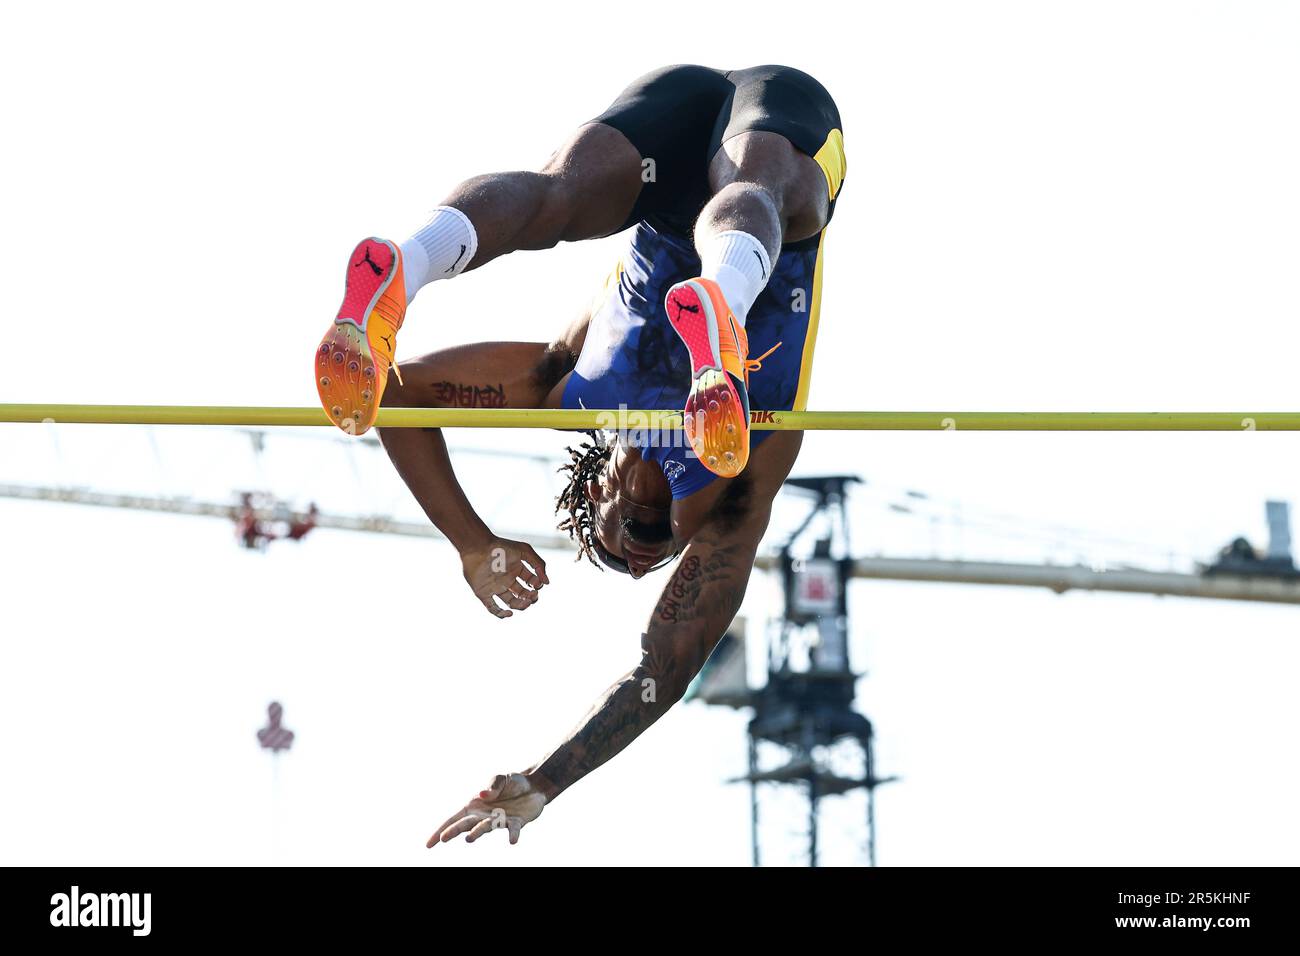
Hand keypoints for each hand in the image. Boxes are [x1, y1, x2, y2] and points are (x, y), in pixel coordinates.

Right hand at [427, 772, 545, 847]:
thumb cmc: (513, 782)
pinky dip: (512, 835)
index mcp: (475, 806)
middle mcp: (484, 816)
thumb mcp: (501, 778)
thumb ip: (492, 785)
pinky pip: (512, 830)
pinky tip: (512, 841)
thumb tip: (483, 794)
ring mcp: (499, 821)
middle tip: (443, 839)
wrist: (535, 786)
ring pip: (484, 828)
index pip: (454, 819)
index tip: (429, 844)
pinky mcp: (515, 823)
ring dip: (477, 833)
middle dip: (453, 831)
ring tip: (469, 839)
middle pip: (464, 825)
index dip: (441, 831)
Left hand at [460, 536, 548, 617]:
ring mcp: (495, 587)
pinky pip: (493, 608)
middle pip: (523, 594)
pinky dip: (501, 614)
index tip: (538, 584)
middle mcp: (507, 580)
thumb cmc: (500, 547)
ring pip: (511, 603)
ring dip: (521, 606)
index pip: (531, 582)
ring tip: (526, 603)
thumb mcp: (524, 551)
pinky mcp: (483, 594)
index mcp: (516, 569)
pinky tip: (510, 613)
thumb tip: (547, 583)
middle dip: (531, 597)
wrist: (477, 547)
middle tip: (533, 595)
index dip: (537, 585)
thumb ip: (538, 564)